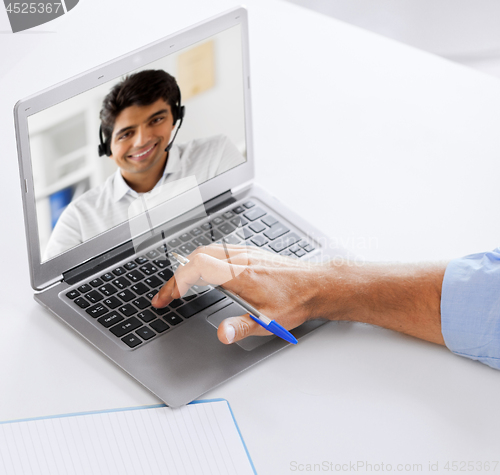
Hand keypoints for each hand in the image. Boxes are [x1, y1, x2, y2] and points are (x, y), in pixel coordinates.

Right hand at [152, 244, 324, 343]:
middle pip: (196, 257)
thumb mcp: (269, 321)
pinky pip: (218, 250)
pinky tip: (205, 274)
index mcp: (240, 273)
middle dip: (177, 276)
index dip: (175, 282)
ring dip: (189, 266)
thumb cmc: (296, 300)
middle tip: (168, 296)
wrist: (317, 284)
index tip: (166, 299)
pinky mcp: (250, 253)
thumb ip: (242, 327)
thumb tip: (221, 333)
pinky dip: (202, 261)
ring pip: (207, 251)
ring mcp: (245, 253)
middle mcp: (240, 258)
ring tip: (181, 286)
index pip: (196, 268)